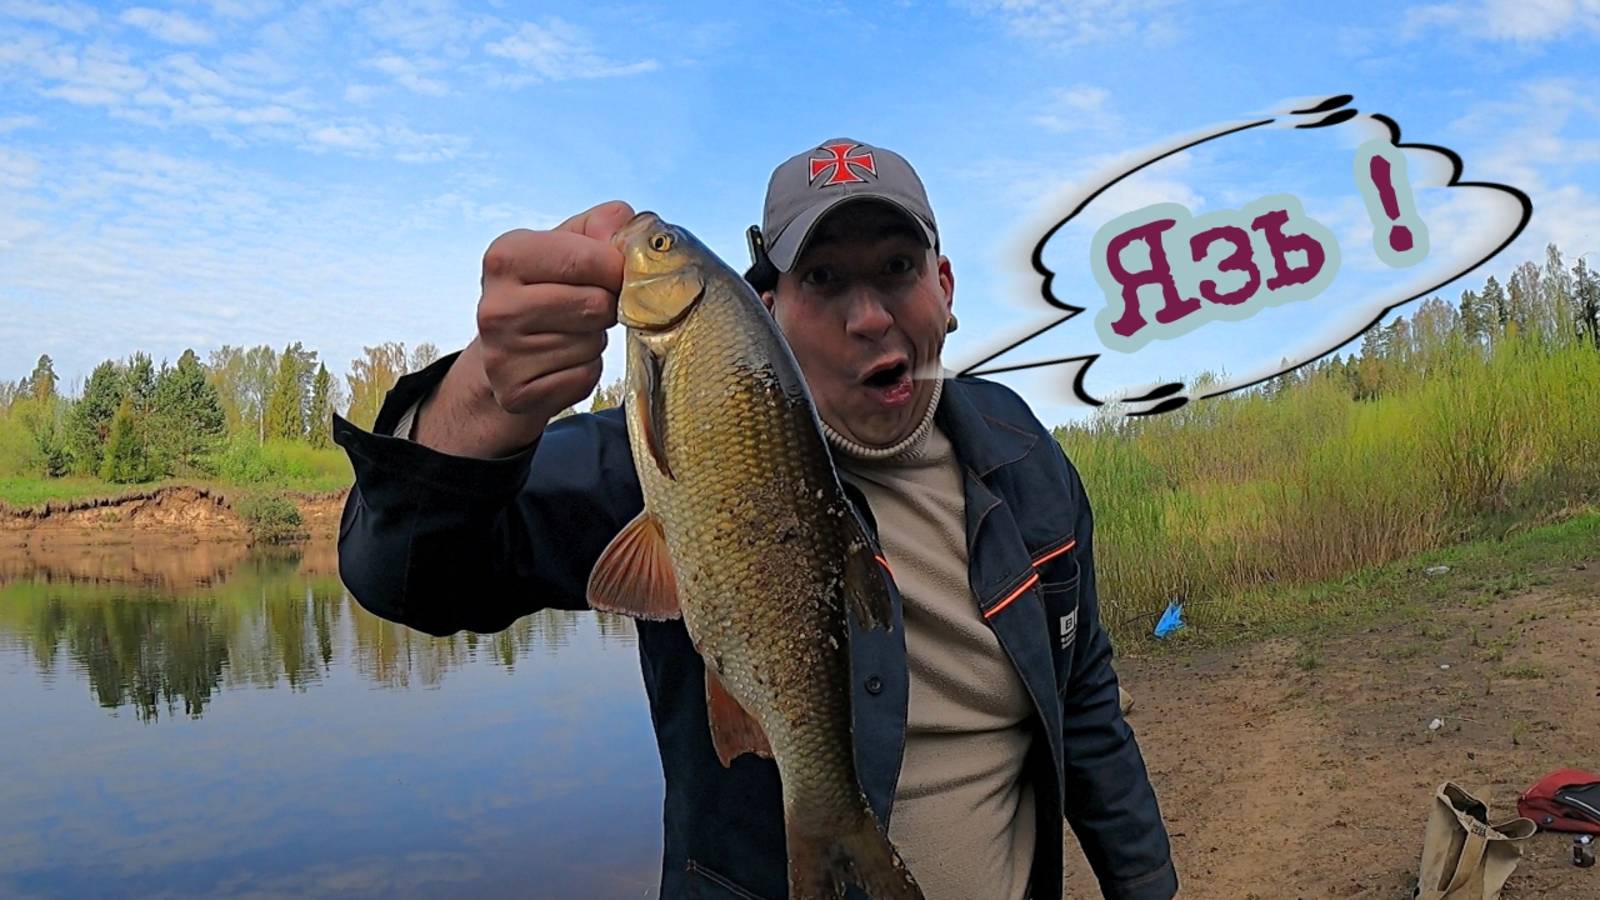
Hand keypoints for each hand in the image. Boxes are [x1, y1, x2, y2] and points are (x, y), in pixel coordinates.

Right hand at [476, 200, 635, 422]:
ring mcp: (501, 355)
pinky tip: (563, 361)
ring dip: (595, 340)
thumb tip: (631, 233)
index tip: (614, 275)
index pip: (585, 260)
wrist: (506, 352)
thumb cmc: (548, 288)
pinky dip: (586, 371)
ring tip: (570, 333)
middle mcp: (494, 306)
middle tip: (589, 307)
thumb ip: (604, 224)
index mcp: (505, 256)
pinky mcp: (516, 393)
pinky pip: (584, 378)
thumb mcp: (568, 243)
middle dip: (607, 307)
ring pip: (592, 345)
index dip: (615, 269)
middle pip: (595, 305)